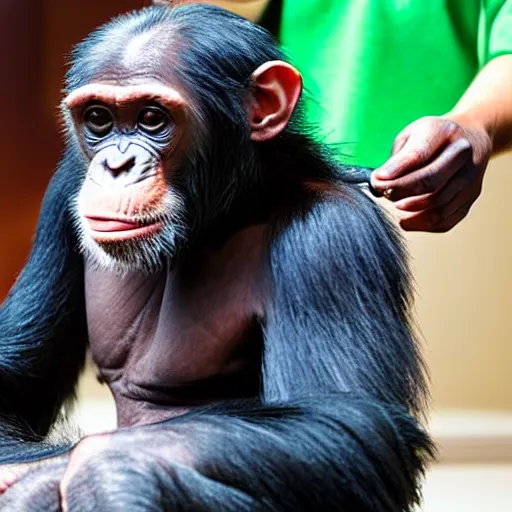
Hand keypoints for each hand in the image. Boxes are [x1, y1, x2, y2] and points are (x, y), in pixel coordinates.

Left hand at [371, 115, 491, 231]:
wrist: (470, 140)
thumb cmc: (432, 139)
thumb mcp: (411, 136)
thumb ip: (397, 159)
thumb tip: (379, 182)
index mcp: (444, 131)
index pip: (418, 156)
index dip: (394, 172)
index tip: (376, 180)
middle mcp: (463, 154)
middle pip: (429, 182)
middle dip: (399, 192)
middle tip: (383, 192)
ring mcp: (470, 178)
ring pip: (438, 206)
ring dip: (410, 211)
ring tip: (394, 204)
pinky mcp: (470, 198)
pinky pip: (445, 221)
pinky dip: (422, 225)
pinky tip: (407, 218)